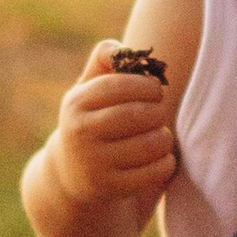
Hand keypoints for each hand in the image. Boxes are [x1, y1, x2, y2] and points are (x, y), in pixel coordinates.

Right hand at [46, 40, 177, 212]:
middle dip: (158, 112)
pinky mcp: (109, 188)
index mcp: (76, 103)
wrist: (71, 174)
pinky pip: (154, 171)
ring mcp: (93, 163)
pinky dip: (166, 162)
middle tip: (158, 115)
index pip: (119, 85)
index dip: (147, 86)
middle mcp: (80, 132)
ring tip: (160, 135)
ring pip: (150, 144)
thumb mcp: (88, 88)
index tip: (155, 91)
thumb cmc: (92, 119)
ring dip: (164, 138)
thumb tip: (123, 48)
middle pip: (138, 115)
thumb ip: (105, 59)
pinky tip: (160, 157)